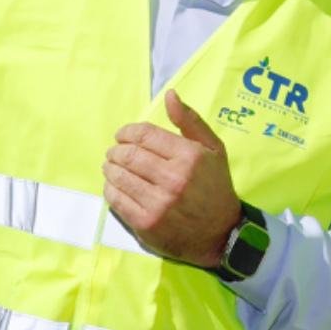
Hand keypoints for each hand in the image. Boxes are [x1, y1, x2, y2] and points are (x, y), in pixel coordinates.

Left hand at [103, 90, 240, 266]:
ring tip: (112, 167)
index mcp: (190, 156)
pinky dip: (110, 189)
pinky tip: (114, 185)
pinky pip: (117, 200)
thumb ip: (190, 121)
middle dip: (115, 150)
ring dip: (110, 168)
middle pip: (128, 155)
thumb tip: (169, 95)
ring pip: (119, 176)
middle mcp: (174, 179)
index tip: (122, 135)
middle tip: (114, 152)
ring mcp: (158, 203)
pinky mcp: (146, 224)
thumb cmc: (216, 187)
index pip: (145, 135)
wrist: (220, 233)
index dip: (127, 132)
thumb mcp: (213, 149)